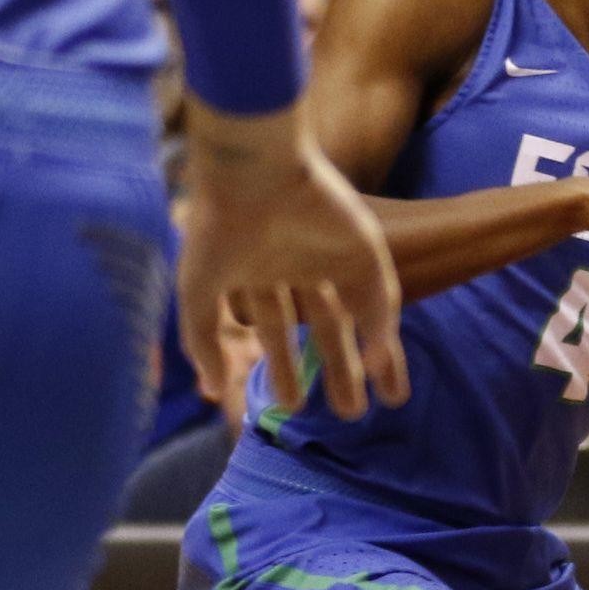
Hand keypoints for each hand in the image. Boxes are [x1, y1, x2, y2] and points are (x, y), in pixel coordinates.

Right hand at [179, 103, 407, 420]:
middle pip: (327, 329)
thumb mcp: (200, 292)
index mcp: (260, 273)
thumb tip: (212, 392)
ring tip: (387, 403)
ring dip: (374, 359)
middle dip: (337, 371)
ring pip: (361, 318)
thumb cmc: (220, 229)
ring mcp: (335, 256)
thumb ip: (204, 341)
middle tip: (351, 415)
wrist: (254, 174)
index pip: (278, 331)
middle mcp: (300, 266)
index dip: (284, 367)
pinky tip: (381, 365)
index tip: (290, 406)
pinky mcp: (366, 246)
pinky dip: (382, 331)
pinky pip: (379, 297)